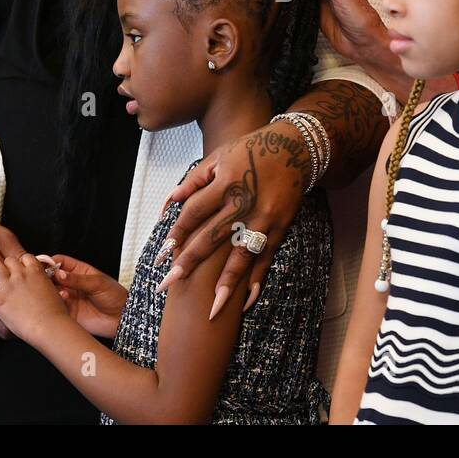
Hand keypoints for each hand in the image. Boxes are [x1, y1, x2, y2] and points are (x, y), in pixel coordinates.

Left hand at [0, 254, 68, 344]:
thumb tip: (47, 285)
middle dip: (8, 264)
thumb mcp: (56, 293)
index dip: (23, 262)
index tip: (22, 266)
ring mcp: (8, 287)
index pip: (26, 258)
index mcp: (35, 271)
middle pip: (9, 260)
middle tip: (7, 270)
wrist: (48, 326)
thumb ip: (47, 285)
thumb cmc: (56, 314)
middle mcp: (20, 275)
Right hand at [38, 254, 127, 338]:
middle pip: (52, 277)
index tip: (43, 265)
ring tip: (61, 292)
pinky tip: (63, 301)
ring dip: (51, 291)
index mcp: (79, 271)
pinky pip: (56, 307)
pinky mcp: (68, 312)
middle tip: (45, 279)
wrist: (121, 318)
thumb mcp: (98, 283)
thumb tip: (59, 273)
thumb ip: (78, 279)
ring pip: (51, 292)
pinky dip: (55, 303)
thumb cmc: (115, 296)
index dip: (50, 262)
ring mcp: (69, 298)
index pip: (60, 262)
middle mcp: (71, 284)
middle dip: (46, 277)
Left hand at [159, 125, 307, 310]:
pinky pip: (266, 259)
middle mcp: (244, 203)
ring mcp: (264, 218)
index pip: (195, 212)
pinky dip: (257, 280)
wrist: (295, 148)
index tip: (163, 252)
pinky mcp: (280, 227)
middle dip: (189, 262)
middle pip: (211, 238)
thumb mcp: (219, 157)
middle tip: (169, 284)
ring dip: (226, 283)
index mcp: (226, 183)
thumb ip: (193, 180)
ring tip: (211, 308)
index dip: (178, 232)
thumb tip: (170, 201)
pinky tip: (245, 301)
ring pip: (241, 255)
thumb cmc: (251, 151)